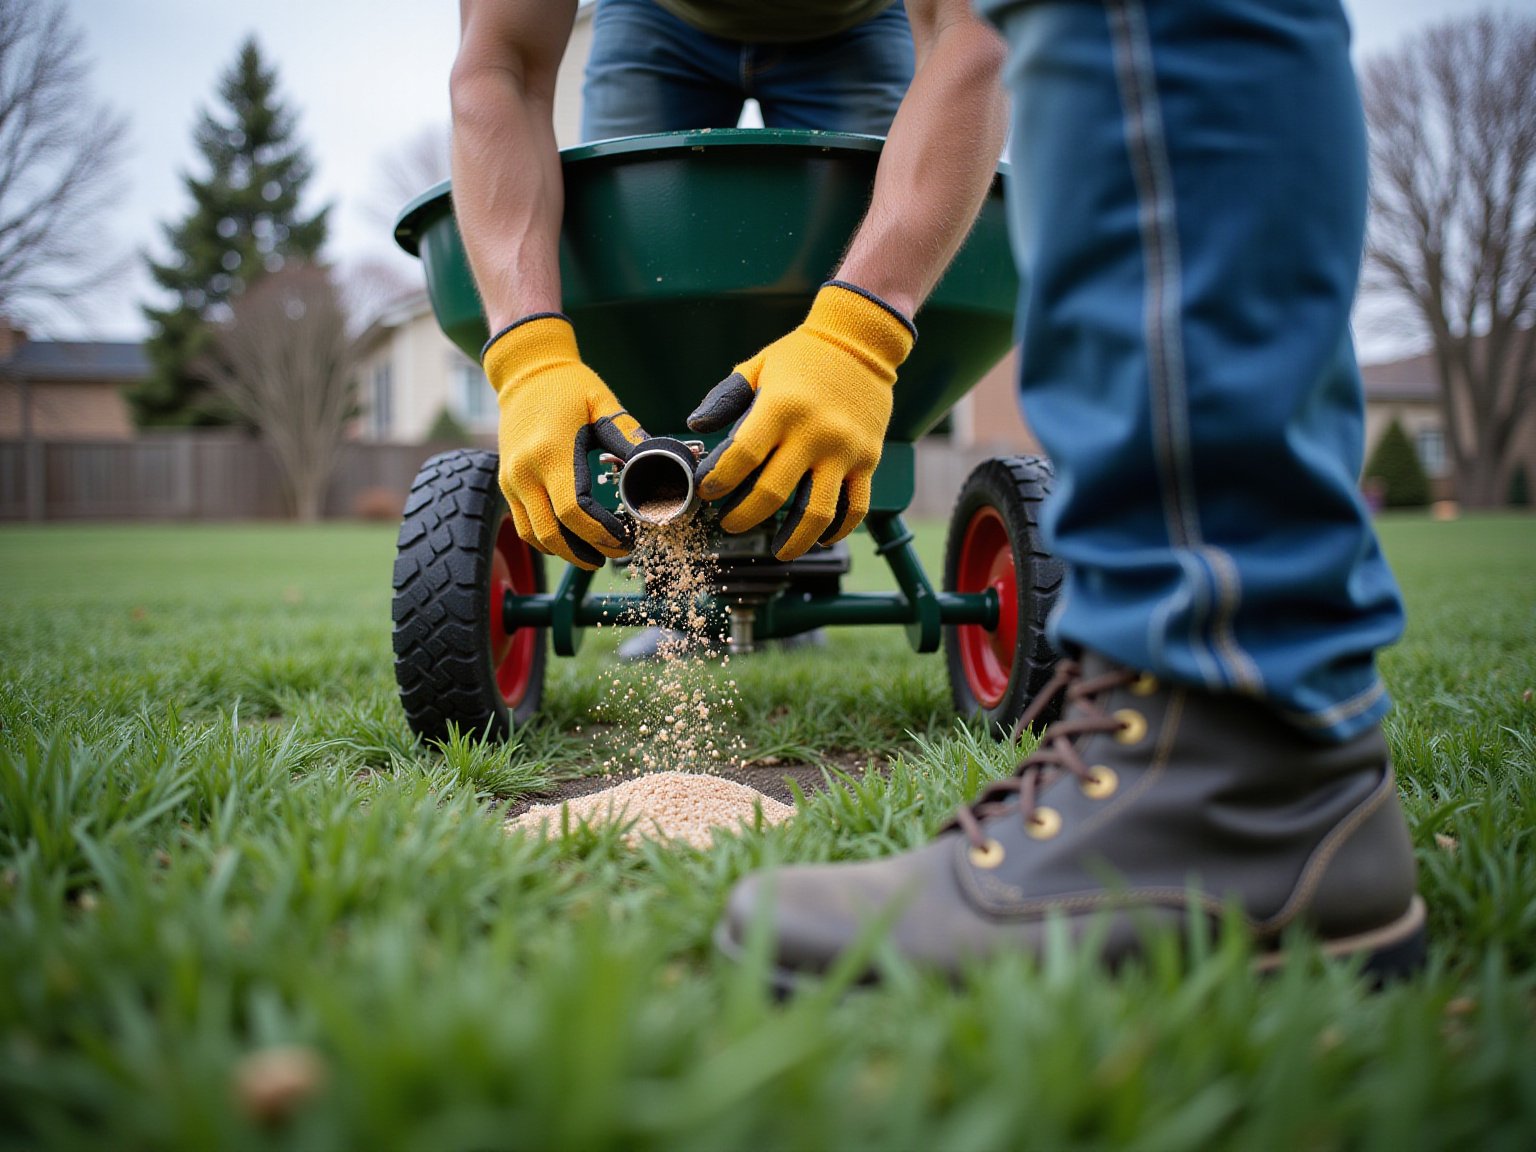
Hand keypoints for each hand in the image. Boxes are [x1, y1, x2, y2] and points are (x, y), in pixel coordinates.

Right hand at [483, 313, 645, 568]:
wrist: (525, 371)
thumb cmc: (568, 386)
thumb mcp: (603, 405)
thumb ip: (629, 438)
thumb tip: (664, 466)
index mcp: (550, 453)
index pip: (574, 511)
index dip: (602, 533)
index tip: (627, 539)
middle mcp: (524, 472)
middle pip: (553, 534)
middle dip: (588, 552)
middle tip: (618, 553)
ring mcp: (511, 481)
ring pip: (535, 538)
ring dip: (567, 553)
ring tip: (598, 553)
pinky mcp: (506, 485)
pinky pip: (524, 527)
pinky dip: (548, 541)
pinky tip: (573, 539)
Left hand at [687, 281, 914, 559]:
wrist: (862, 341)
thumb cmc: (803, 355)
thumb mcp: (757, 366)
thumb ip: (724, 398)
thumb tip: (696, 427)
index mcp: (780, 408)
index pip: (741, 459)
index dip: (718, 483)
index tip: (707, 493)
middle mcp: (814, 433)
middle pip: (772, 495)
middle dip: (743, 517)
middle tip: (729, 523)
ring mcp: (844, 451)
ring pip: (816, 514)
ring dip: (792, 541)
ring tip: (777, 551)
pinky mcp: (868, 460)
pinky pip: (854, 508)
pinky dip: (836, 531)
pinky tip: (820, 538)